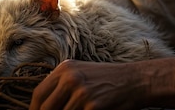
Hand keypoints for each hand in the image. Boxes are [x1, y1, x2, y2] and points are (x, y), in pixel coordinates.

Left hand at [29, 60, 144, 109]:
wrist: (136, 81)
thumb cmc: (109, 81)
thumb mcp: (83, 75)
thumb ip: (63, 87)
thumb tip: (43, 107)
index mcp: (65, 68)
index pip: (39, 94)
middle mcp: (70, 77)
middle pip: (45, 108)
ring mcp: (81, 91)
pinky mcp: (92, 106)